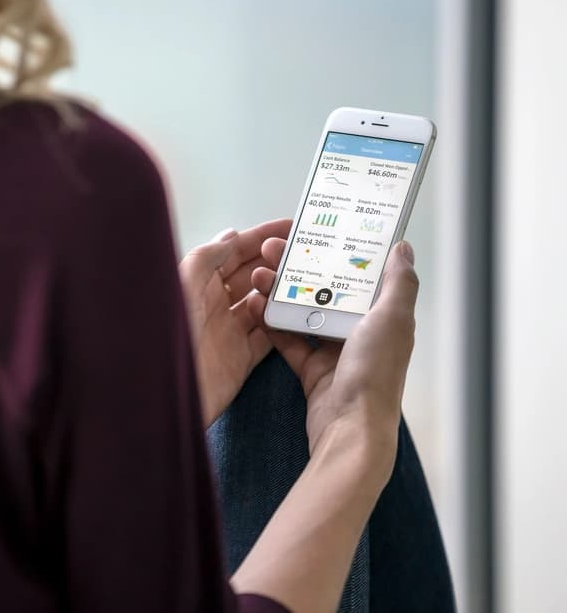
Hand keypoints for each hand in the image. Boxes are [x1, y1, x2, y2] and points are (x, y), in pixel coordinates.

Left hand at [179, 219, 291, 426]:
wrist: (159, 391)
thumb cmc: (164, 333)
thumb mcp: (184, 282)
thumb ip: (208, 256)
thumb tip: (231, 235)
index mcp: (198, 281)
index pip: (235, 252)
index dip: (262, 237)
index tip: (291, 227)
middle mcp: (214, 303)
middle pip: (252, 275)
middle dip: (277, 262)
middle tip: (308, 253)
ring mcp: (229, 331)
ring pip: (264, 304)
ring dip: (283, 292)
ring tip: (309, 279)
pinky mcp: (241, 359)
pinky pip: (269, 337)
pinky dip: (283, 325)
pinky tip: (298, 312)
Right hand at [247, 239, 418, 462]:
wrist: (348, 429)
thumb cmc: (374, 375)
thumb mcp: (392, 320)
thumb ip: (399, 283)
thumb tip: (403, 248)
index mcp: (384, 317)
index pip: (361, 275)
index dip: (339, 252)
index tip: (316, 231)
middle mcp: (361, 332)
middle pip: (327, 290)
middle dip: (301, 267)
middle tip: (273, 249)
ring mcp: (335, 352)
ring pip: (305, 312)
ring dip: (282, 291)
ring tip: (259, 274)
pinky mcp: (312, 370)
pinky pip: (290, 340)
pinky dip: (273, 324)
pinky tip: (257, 305)